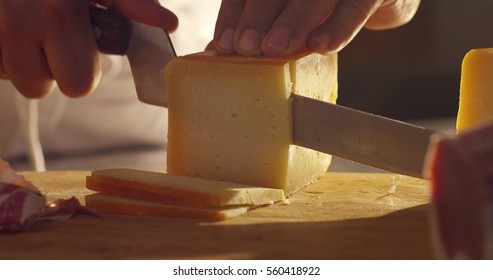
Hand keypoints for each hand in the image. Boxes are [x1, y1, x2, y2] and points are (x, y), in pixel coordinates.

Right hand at [0, 0, 177, 97]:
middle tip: (53, 40)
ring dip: (24, 60)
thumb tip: (167, 23)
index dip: (83, 73)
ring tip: (31, 28)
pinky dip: (3, 51)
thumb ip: (131, 3)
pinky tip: (11, 26)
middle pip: (39, 89)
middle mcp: (18, 25)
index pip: (78, 84)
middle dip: (50, 70)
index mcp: (60, 14)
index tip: (80, 49)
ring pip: (12, 77)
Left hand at [213, 0, 419, 55]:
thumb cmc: (328, 8)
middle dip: (257, 17)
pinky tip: (321, 46)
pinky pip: (354, 8)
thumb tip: (220, 49)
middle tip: (244, 47)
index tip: (223, 45)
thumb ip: (264, 24)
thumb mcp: (293, 12)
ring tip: (274, 49)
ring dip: (293, 21)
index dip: (235, 15)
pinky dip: (339, 27)